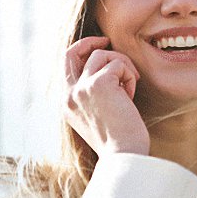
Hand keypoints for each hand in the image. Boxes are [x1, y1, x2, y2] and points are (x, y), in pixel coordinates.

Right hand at [64, 36, 149, 156]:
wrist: (124, 156)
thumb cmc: (118, 141)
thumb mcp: (97, 116)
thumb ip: (92, 95)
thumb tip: (105, 69)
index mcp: (66, 104)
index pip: (65, 65)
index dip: (81, 51)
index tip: (98, 47)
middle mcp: (69, 95)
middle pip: (72, 52)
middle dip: (90, 41)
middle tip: (107, 41)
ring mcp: (82, 88)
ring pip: (102, 55)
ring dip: (122, 66)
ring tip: (129, 88)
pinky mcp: (99, 83)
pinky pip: (119, 64)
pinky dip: (129, 76)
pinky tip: (131, 96)